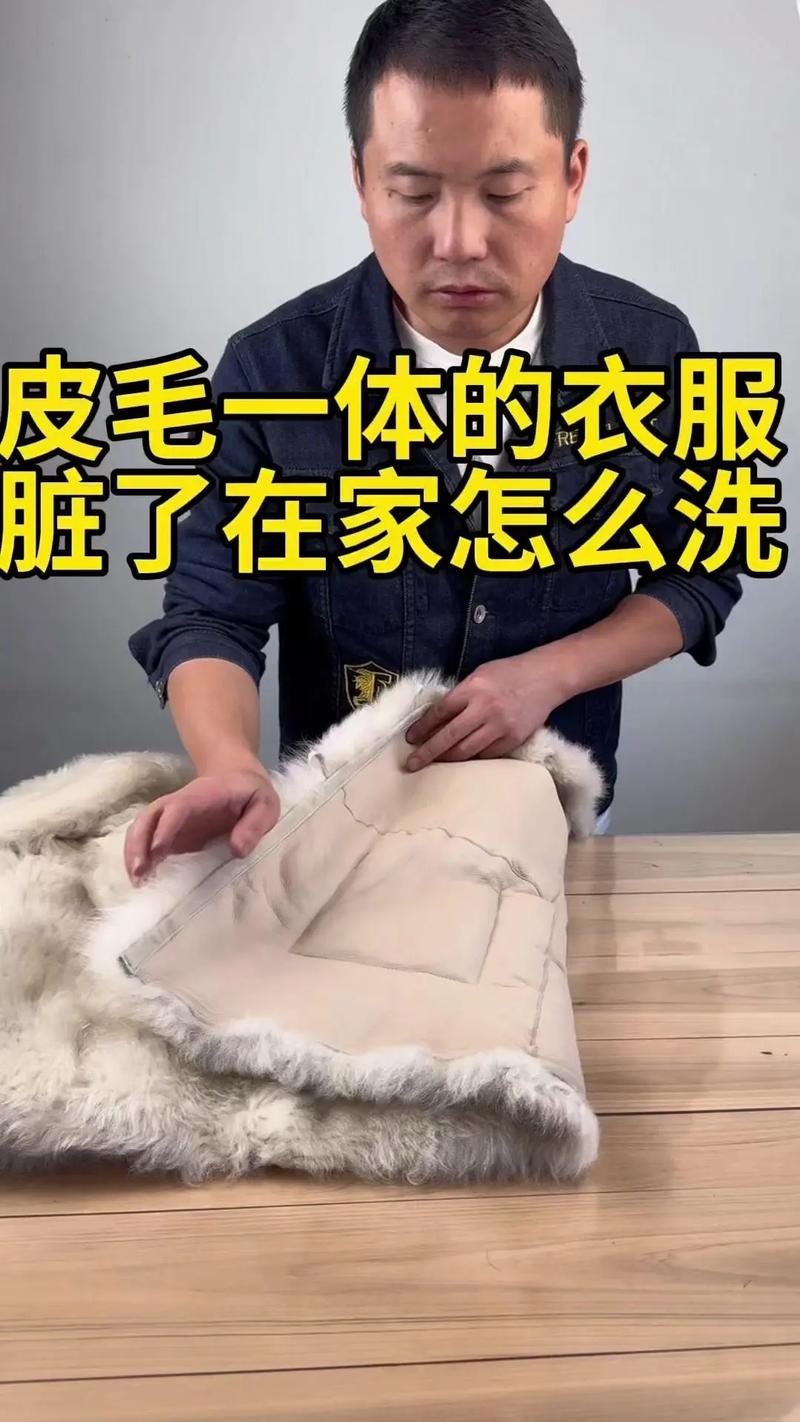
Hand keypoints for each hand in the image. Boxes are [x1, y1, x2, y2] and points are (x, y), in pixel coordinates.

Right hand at [124, 766, 280, 885]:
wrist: (236, 776)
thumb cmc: (251, 792)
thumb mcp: (265, 804)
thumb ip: (254, 825)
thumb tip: (237, 850)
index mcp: (202, 796)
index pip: (177, 808)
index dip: (165, 828)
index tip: (157, 851)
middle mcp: (179, 805)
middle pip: (148, 817)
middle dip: (138, 843)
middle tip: (138, 873)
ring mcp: (172, 819)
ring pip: (142, 829)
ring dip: (134, 852)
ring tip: (137, 881)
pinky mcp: (172, 833)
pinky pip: (149, 842)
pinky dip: (141, 858)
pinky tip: (143, 878)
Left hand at [404, 650, 567, 771]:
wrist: (546, 677)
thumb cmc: (509, 673)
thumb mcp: (479, 675)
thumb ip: (460, 695)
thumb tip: (437, 718)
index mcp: (473, 688)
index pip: (440, 712)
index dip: (422, 728)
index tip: (410, 739)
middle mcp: (485, 708)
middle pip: (449, 737)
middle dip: (427, 752)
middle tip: (412, 763)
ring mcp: (501, 726)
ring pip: (466, 751)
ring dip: (447, 759)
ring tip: (434, 764)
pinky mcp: (514, 739)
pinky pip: (486, 755)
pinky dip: (471, 758)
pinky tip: (461, 761)